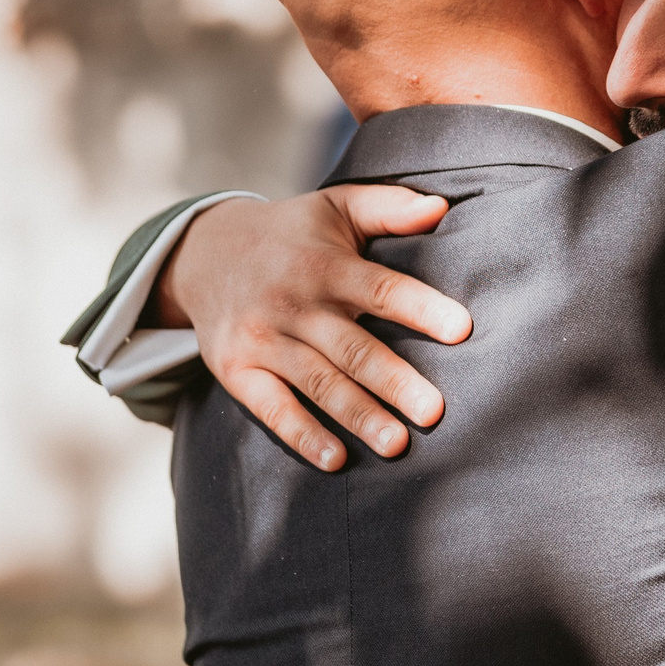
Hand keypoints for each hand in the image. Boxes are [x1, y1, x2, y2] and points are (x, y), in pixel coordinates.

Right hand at [157, 186, 473, 470]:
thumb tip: (441, 207)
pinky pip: (272, 408)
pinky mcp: (237, 371)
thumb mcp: (336, 206)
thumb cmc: (293, 234)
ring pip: (318, 383)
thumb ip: (388, 207)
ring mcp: (262, 340)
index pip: (379, 287)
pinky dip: (302, 435)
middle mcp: (293, 303)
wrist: (203, 254)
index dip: (420, 308)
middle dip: (394, 380)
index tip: (461, 329)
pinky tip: (335, 459)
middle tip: (435, 411)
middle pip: (351, 347)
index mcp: (324, 264)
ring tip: (397, 444)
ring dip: (358, 415)